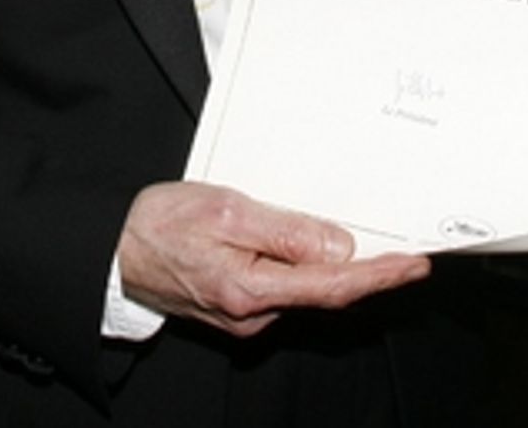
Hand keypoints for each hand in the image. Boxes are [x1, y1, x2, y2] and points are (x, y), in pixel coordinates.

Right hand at [117, 181, 430, 338]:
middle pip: (326, 293)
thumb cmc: (162, 223)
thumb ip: (285, 232)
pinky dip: (309, 269)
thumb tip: (339, 248)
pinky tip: (317, 248)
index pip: (333, 287)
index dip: (379, 277)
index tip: (415, 264)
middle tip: (410, 251)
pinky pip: (284, 287)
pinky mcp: (236, 305)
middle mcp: (254, 314)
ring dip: (339, 269)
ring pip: (305, 290)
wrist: (113, 250)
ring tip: (372, 241)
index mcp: (253, 291)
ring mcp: (245, 315)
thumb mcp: (226, 212)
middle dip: (370, 274)